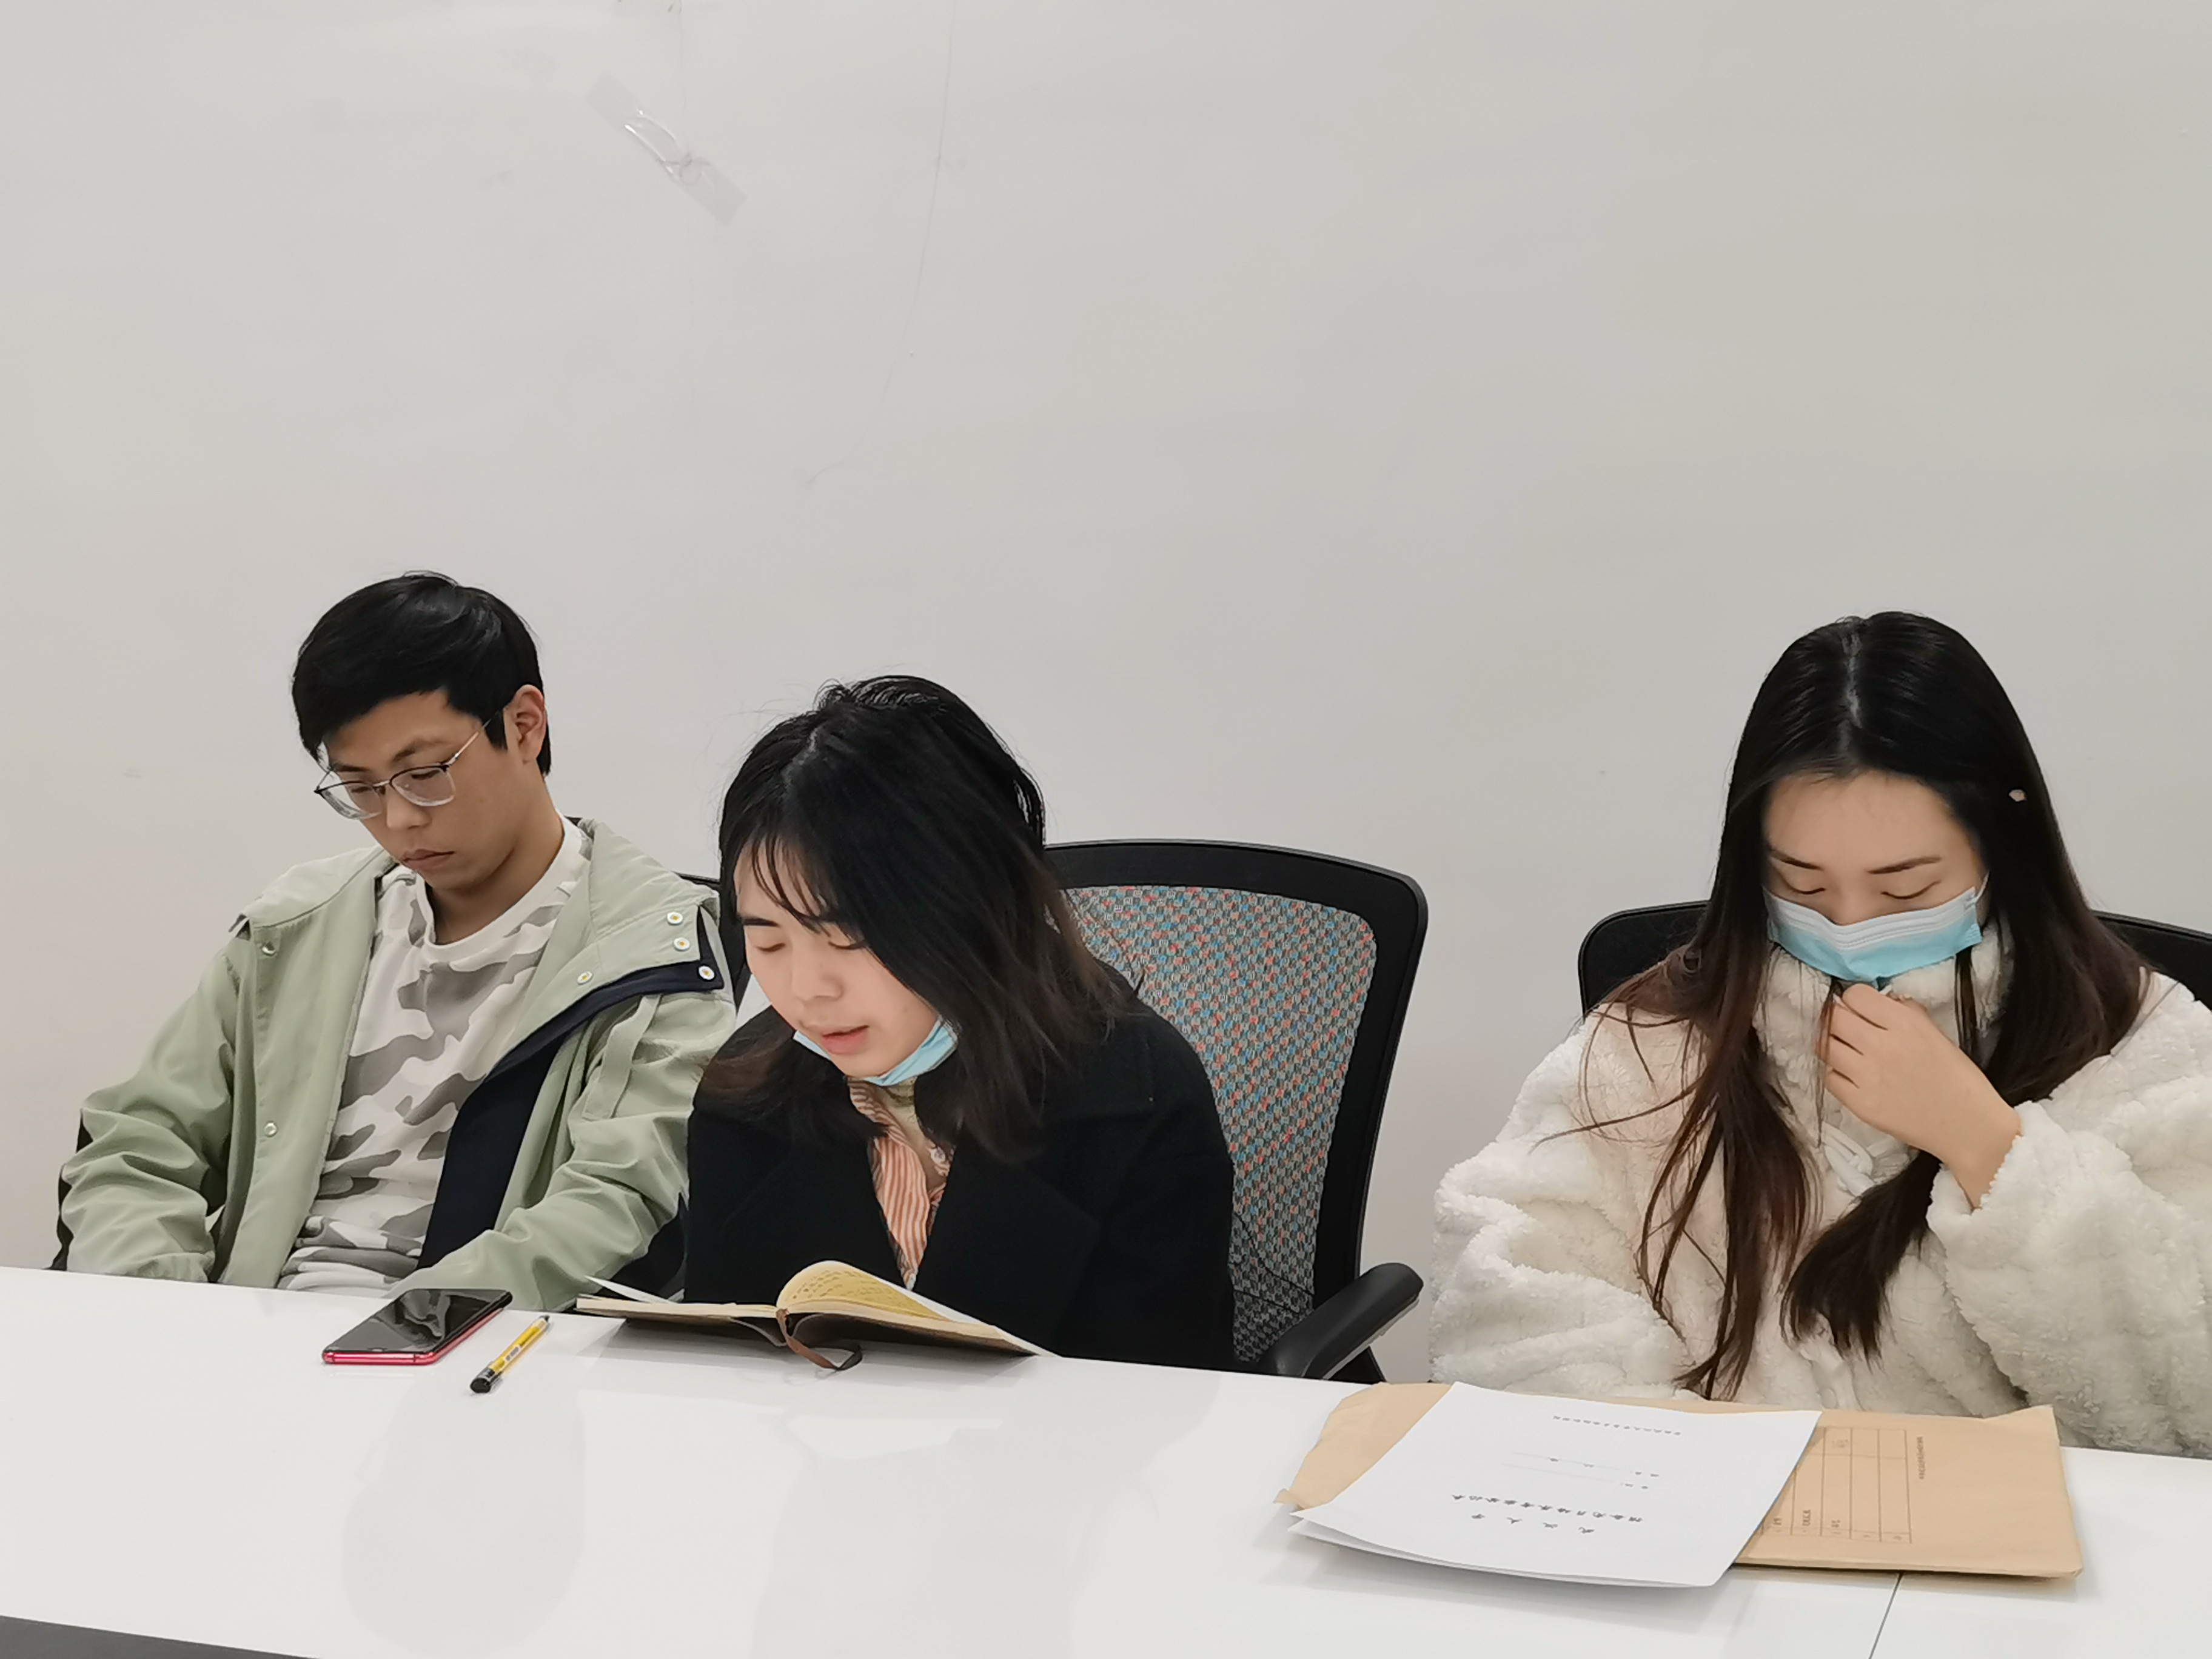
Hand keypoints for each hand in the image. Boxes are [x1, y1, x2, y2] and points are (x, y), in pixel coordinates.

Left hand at [1820, 983, 2020, 1205]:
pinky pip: (1829, 1077)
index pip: (1855, 996)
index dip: (1855, 1000)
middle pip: (1834, 1018)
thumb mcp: (1937, 1035)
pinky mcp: (1859, 1103)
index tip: (1860, 1009)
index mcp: (1905, 1024)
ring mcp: (1867, 1076)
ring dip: (1832, 1044)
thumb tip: (1885, 1000)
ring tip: (1847, 1051)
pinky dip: (1836, 1073)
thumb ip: (1908, 1012)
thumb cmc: (1958, 1079)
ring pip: (1824, 1046)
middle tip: (1848, 1029)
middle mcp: (1881, 1046)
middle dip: (1838, 1019)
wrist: (1968, 1126)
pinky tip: (1850, 1075)